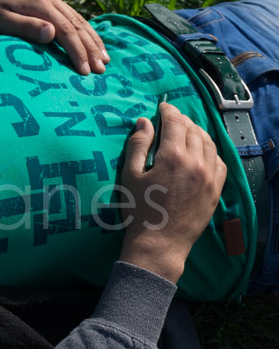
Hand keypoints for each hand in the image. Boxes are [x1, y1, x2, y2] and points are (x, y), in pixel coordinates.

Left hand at [0, 0, 108, 75]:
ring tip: (104, 57)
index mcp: (39, 3)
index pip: (66, 31)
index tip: (86, 71)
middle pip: (77, 24)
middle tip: (102, 69)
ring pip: (78, 18)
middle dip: (91, 48)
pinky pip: (70, 15)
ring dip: (92, 38)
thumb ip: (25, 27)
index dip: (77, 52)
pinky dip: (83, 29)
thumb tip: (52, 34)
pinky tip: (90, 39)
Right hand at [117, 103, 226, 282]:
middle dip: (182, 120)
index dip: (168, 111)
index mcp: (173, 156)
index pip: (174, 122)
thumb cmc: (139, 210)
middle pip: (193, 130)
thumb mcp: (130, 175)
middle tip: (172, 118)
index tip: (162, 106)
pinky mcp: (216, 189)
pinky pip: (219, 161)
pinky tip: (202, 152)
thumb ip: (138, 145)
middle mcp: (196, 162)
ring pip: (209, 143)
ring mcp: (210, 176)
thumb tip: (145, 122)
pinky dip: (211, 150)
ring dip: (198, 132)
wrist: (159, 242)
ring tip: (187, 131)